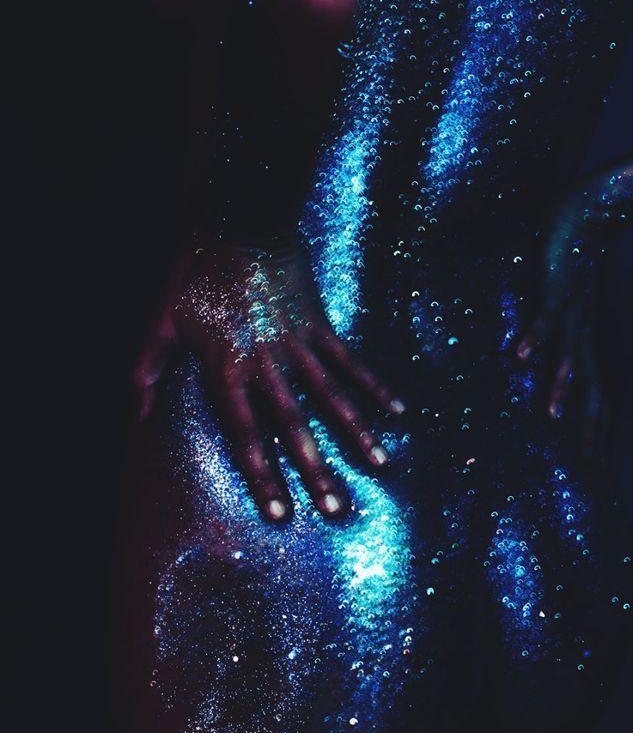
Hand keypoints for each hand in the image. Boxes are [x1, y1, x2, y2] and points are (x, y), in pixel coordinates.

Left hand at [133, 241, 404, 519]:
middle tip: (337, 509)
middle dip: (316, 470)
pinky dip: (374, 385)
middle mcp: (267, 361)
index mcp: (227, 366)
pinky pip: (351, 360)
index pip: (246, 432)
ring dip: (357, 433)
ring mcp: (299, 342)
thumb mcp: (162, 319)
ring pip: (332, 395)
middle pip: (295, 423)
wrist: (238, 219)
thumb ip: (146, 369)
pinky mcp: (320, 324)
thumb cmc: (197, 272)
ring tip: (381, 465)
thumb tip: (133, 418)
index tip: (282, 513)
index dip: (264, 474)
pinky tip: (399, 410)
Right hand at [516, 186, 609, 458]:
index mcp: (584, 339)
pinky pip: (545, 319)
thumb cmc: (572, 256)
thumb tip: (527, 349)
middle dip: (591, 428)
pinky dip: (534, 339)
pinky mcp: (557, 290)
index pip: (598, 392)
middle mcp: (582, 333)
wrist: (591, 212)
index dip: (599, 428)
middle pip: (593, 389)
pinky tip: (520, 356)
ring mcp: (571, 314)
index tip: (597, 462)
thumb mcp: (563, 301)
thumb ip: (547, 326)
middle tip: (588, 464)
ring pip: (568, 358)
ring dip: (559, 388)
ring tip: (549, 416)